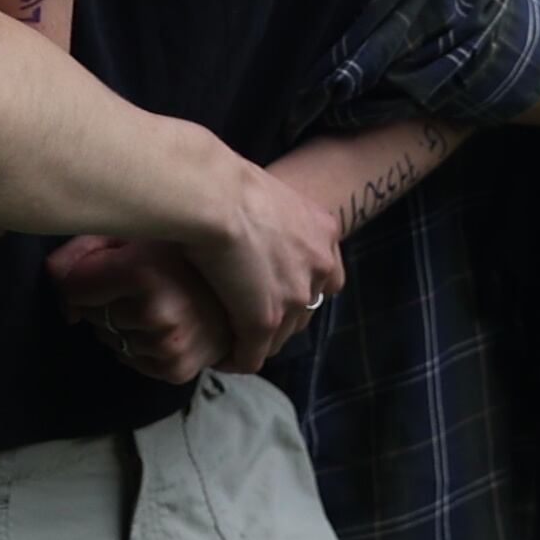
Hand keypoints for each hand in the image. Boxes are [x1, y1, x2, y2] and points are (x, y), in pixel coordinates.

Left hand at [49, 235, 230, 382]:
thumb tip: (55, 282)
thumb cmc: (187, 245)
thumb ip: (83, 249)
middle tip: (140, 281)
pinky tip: (164, 324)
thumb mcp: (134, 230)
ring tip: (157, 301)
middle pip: (90, 315)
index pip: (72, 287)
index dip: (85, 274)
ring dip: (121, 324)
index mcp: (144, 272)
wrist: (251, 274)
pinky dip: (137, 345)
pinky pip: (129, 359)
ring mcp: (169, 346)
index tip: (108, 264)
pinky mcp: (178, 370)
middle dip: (104, 299)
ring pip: (109, 338)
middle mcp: (157, 313)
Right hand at [174, 157, 346, 369]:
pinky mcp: (264, 319)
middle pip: (306, 306)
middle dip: (281, 315)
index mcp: (323, 230)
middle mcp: (319, 265)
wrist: (212, 194)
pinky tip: (221, 358)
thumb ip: (269, 213)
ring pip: (281, 334)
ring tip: (234, 341)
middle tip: (250, 317)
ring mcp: (295, 295)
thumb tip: (246, 214)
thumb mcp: (265, 191)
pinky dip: (238, 359)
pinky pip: (254, 354)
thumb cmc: (222, 180)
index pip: (327, 273)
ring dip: (259, 340)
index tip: (273, 286)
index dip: (300, 284)